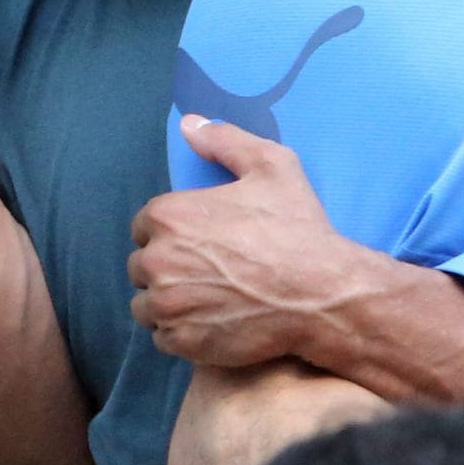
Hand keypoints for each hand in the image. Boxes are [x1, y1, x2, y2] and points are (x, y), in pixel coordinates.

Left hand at [127, 115, 388, 367]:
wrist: (321, 294)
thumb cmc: (297, 230)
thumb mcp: (272, 166)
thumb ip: (225, 140)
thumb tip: (189, 124)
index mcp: (168, 216)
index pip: (145, 226)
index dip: (172, 234)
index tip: (202, 242)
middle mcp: (157, 260)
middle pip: (142, 266)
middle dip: (168, 268)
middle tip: (208, 273)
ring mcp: (167, 304)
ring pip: (147, 304)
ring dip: (169, 303)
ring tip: (206, 300)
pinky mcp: (181, 340)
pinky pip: (162, 336)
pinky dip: (181, 333)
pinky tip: (211, 323)